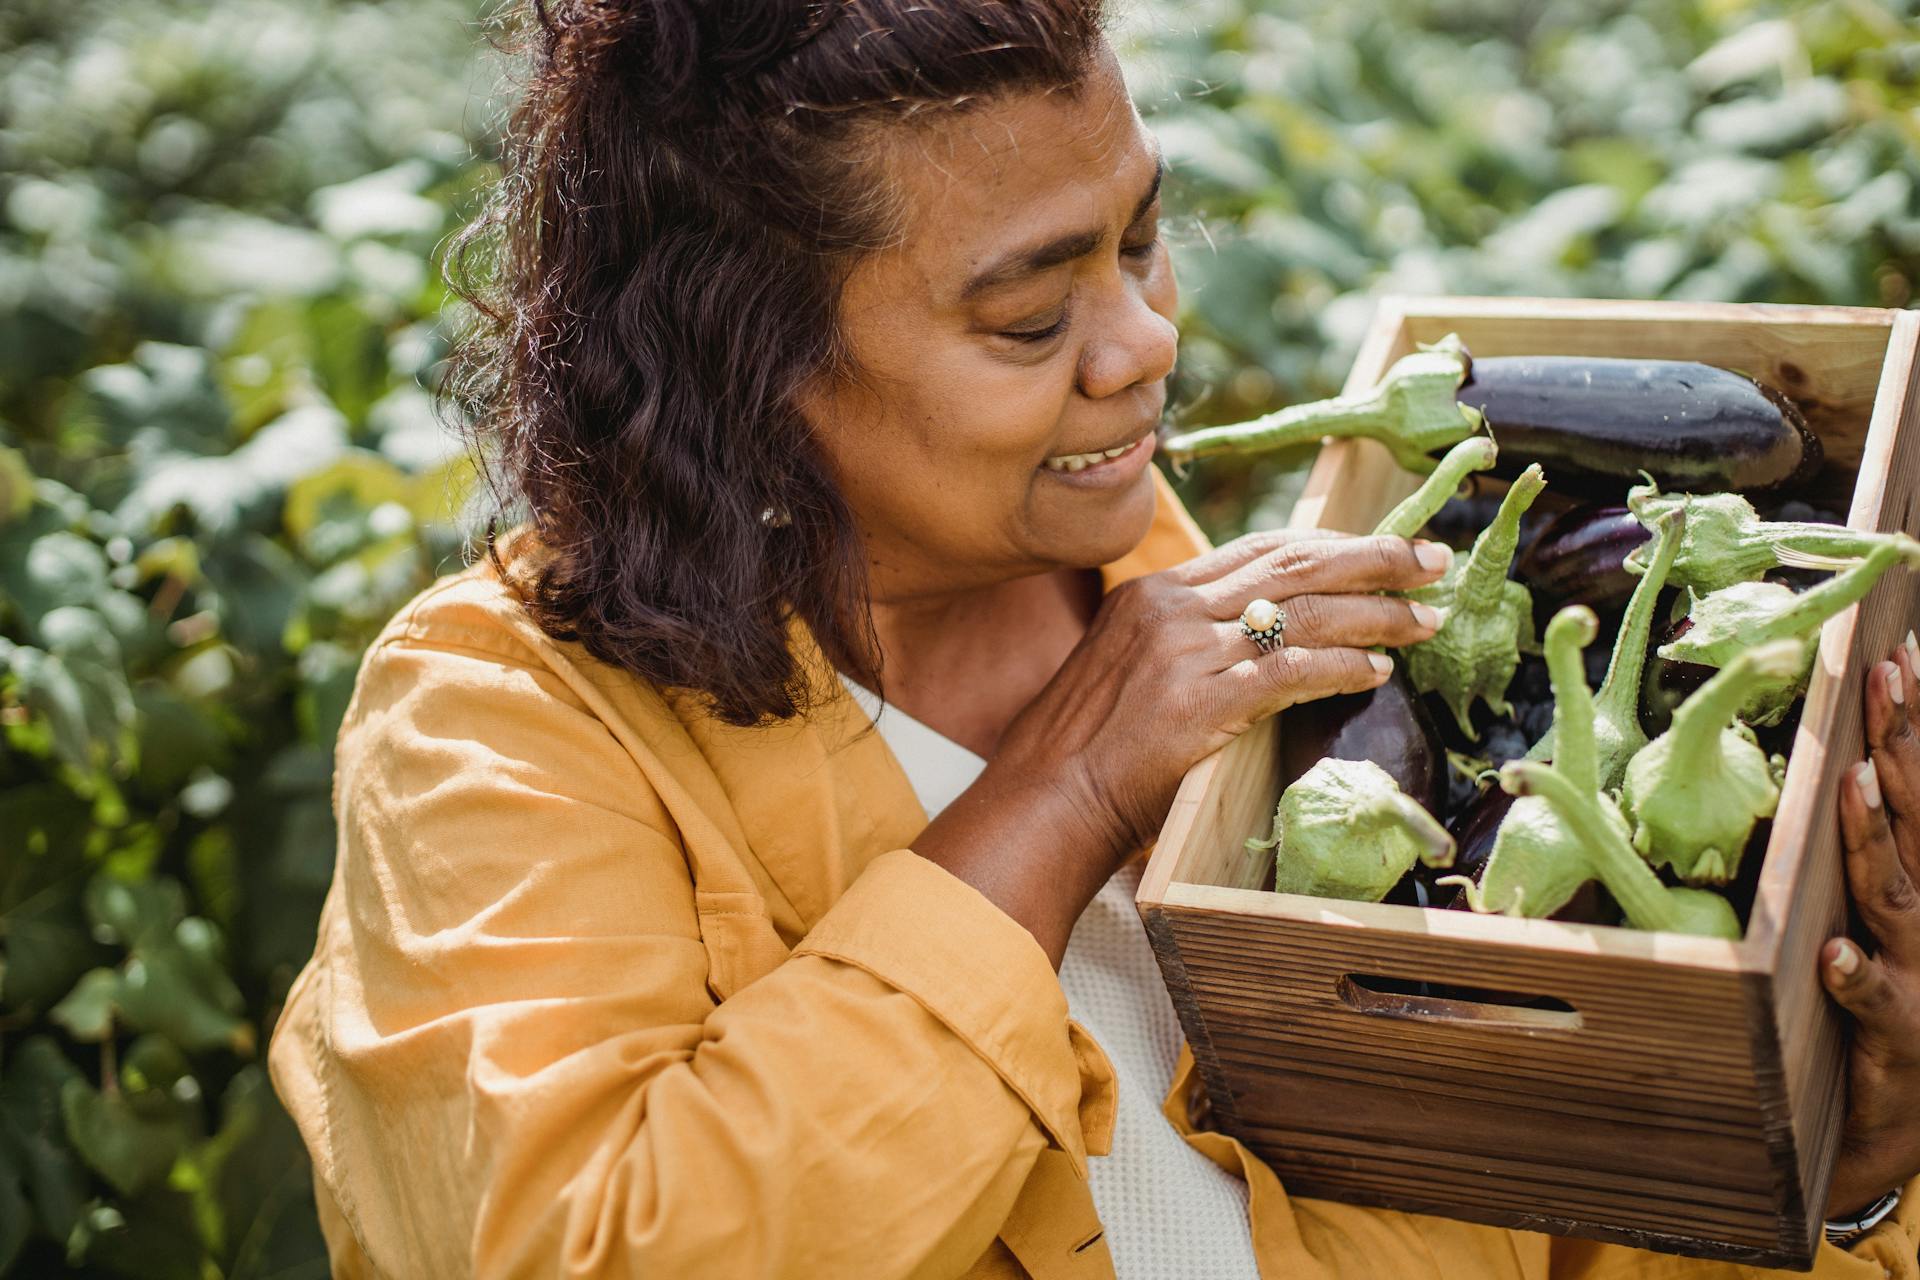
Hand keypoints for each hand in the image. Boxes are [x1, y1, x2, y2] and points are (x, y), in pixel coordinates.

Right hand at [916, 528, 1448, 963]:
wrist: (1044, 800)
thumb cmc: (1084, 751)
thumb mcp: (1125, 670)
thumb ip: (1182, 643)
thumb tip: (1255, 641)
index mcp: (1154, 593)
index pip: (1261, 548)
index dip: (1332, 544)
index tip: (1383, 549)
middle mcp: (1171, 608)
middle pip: (1294, 563)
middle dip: (1374, 558)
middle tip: (1432, 558)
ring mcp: (1184, 651)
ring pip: (1303, 611)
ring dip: (1377, 613)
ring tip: (1425, 619)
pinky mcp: (1199, 701)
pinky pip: (1289, 671)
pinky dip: (1340, 667)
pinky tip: (1375, 672)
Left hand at [1821, 635, 1919, 1218]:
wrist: (1913, 1112)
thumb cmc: (1897, 996)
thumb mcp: (1891, 913)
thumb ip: (1878, 841)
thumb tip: (1854, 761)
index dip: (1915, 719)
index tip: (1899, 649)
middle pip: (1917, 815)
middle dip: (1903, 741)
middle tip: (1885, 674)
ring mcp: (1918, 967)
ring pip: (1893, 892)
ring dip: (1875, 834)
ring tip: (1857, 781)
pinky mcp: (1894, 1031)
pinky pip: (1871, 999)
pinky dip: (1856, 976)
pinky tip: (1833, 954)